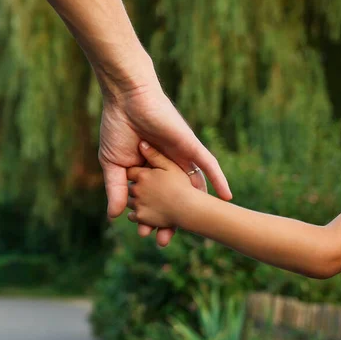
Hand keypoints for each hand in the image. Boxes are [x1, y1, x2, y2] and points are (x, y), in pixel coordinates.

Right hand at [99, 80, 231, 245]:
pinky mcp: (189, 146)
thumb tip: (114, 217)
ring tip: (195, 228)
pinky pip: (208, 164)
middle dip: (170, 220)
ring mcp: (180, 157)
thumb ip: (117, 189)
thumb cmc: (117, 128)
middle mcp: (167, 167)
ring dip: (194, 207)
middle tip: (164, 240)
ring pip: (191, 187)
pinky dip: (218, 180)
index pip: (153, 200)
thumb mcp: (113, 164)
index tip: (146, 234)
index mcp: (149, 171)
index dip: (150, 217)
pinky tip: (227, 197)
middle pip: (174, 198)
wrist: (126, 99)